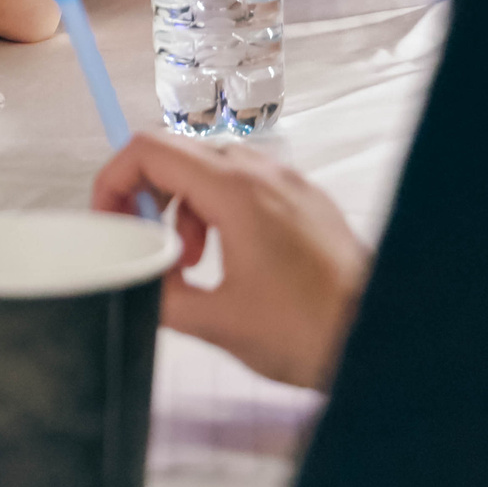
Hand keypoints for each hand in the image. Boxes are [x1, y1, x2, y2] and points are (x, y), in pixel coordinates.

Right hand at [91, 131, 370, 388]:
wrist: (379, 337)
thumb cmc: (309, 329)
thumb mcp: (217, 324)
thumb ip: (159, 298)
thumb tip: (132, 284)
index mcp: (235, 191)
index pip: (150, 149)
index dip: (114, 178)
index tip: (107, 217)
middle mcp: (263, 173)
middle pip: (180, 154)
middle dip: (147, 195)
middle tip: (140, 240)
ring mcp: (290, 184)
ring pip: (214, 169)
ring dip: (184, 206)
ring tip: (186, 260)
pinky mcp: (307, 202)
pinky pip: (248, 186)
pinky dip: (220, 211)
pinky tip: (226, 260)